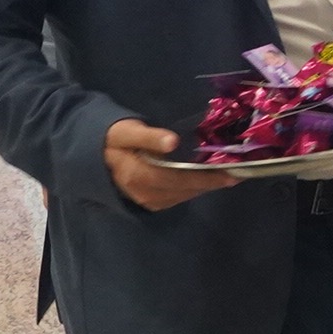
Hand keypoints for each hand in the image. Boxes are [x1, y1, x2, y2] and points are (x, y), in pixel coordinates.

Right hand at [104, 118, 233, 211]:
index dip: (205, 178)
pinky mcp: (151, 202)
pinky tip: (208, 180)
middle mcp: (144, 193)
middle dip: (212, 183)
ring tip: (229, 175)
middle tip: (239, 174)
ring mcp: (147, 200)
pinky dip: (194, 189)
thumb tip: (172, 141)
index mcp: (137, 175)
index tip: (231, 173)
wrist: (92, 156)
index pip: (177, 178)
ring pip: (183, 195)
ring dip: (206, 187)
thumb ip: (148, 136)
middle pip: (184, 189)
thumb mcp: (126, 131)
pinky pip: (178, 197)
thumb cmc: (112, 138)